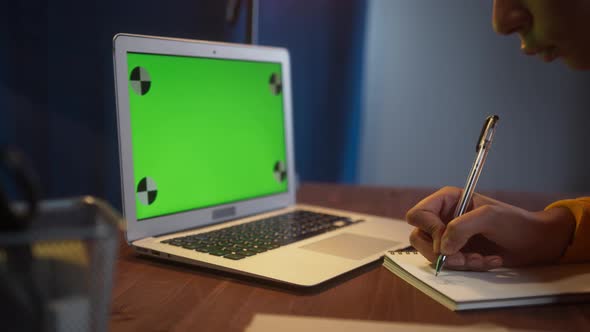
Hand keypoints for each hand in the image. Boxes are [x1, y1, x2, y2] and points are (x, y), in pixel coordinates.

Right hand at [405, 186, 575, 270]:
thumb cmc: (514, 223)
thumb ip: (461, 227)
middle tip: (462, 258)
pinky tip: (486, 261)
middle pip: (419, 237)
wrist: (534, 243)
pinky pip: (449, 265)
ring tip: (480, 259)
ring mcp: (448, 236)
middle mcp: (443, 217)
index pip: (418, 215)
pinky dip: (467, 267)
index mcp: (447, 201)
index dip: (429, 229)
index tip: (448, 240)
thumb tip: (442, 247)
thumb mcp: (489, 217)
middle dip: (440, 252)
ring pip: (433, 254)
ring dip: (457, 262)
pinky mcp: (457, 253)